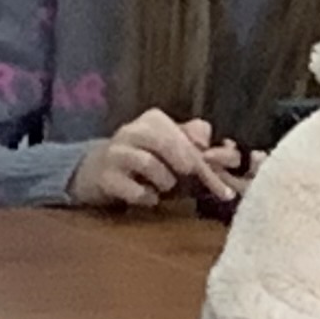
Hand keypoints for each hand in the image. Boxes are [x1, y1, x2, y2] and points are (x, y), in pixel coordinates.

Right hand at [68, 109, 243, 210]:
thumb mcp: (170, 145)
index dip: (208, 161)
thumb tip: (216, 142)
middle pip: (166, 142)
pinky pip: (133, 190)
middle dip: (186, 163)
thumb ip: (195, 140)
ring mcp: (115, 154)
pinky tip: (148, 198)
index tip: (225, 188)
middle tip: (191, 178)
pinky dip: (146, 197)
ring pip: (149, 163)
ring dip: (164, 181)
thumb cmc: (142, 158)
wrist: (94, 170)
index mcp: (154, 120)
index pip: (187, 134)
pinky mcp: (104, 178)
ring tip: (163, 187)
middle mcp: (132, 131)